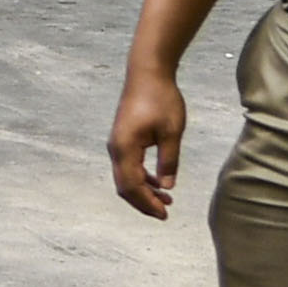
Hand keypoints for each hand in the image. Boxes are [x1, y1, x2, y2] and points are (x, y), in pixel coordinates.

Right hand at [108, 64, 187, 219]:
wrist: (147, 72)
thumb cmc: (161, 98)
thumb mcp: (171, 132)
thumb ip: (168, 161)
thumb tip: (167, 186)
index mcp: (125, 148)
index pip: (132, 186)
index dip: (147, 203)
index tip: (164, 214)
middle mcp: (116, 149)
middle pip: (125, 186)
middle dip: (144, 202)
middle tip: (165, 213)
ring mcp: (117, 144)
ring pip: (126, 177)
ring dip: (144, 191)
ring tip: (166, 200)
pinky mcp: (123, 139)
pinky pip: (129, 166)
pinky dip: (142, 178)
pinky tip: (159, 182)